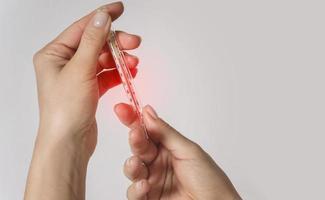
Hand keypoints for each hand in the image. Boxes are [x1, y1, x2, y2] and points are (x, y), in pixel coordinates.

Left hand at [25, 2, 140, 198]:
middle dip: (116, 43)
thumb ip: (93, 40)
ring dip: (119, 59)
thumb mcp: (80, 69)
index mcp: (54, 54)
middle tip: (135, 43)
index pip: (82, 28)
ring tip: (134, 63)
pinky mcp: (87, 89)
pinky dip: (118, 72)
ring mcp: (76, 77)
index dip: (102, 17)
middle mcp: (63, 64)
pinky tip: (129, 72)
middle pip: (95, 43)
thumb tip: (102, 16)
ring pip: (103, 59)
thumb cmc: (65, 110)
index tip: (120, 9)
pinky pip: (105, 75)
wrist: (68, 143)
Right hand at [115, 104, 241, 199]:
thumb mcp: (189, 151)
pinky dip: (136, 189)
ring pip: (132, 169)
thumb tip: (147, 113)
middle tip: (136, 134)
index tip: (122, 109)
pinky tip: (144, 185)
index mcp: (170, 148)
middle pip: (139, 148)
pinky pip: (134, 193)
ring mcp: (154, 182)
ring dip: (132, 165)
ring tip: (138, 164)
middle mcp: (159, 163)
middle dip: (135, 140)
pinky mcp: (149, 199)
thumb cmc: (210, 181)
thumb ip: (166, 133)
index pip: (148, 131)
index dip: (134, 119)